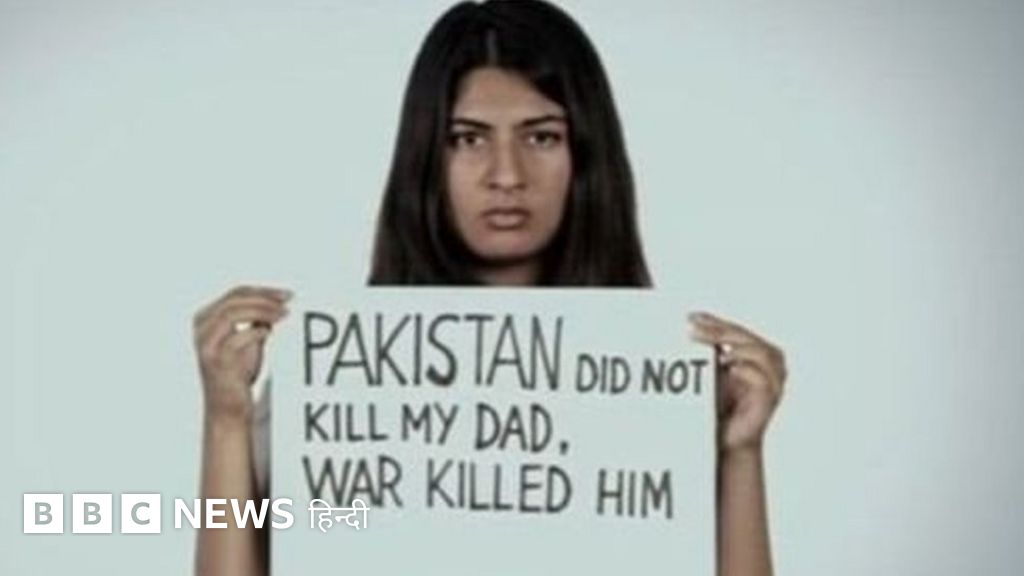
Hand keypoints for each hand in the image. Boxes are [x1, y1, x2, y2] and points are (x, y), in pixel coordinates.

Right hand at [193, 285, 291, 419]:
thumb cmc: (238, 373)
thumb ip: (257, 320)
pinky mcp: (214, 359)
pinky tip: (268, 333)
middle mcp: (202, 327)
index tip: (287, 294)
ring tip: (283, 315)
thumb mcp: (248, 340)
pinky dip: (255, 332)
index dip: (264, 290)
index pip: (236, 293)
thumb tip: (278, 301)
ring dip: (262, 310)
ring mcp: (206, 343)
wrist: (228, 407)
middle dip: (265, 297)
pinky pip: (236, 338)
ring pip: (232, 313)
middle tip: (288, 302)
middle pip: (234, 299)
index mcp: (207, 317)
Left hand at [689, 311, 785, 453]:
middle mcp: (769, 363)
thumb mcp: (712, 374)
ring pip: (760, 352)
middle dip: (719, 331)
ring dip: (735, 347)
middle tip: (694, 329)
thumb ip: (709, 351)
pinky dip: (745, 369)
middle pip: (746, 338)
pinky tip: (728, 366)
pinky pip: (762, 378)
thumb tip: (689, 325)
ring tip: (713, 348)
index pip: (736, 330)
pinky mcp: (771, 399)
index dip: (715, 321)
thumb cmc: (720, 406)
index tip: (690, 316)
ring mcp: (773, 380)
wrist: (728, 441)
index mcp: (756, 353)